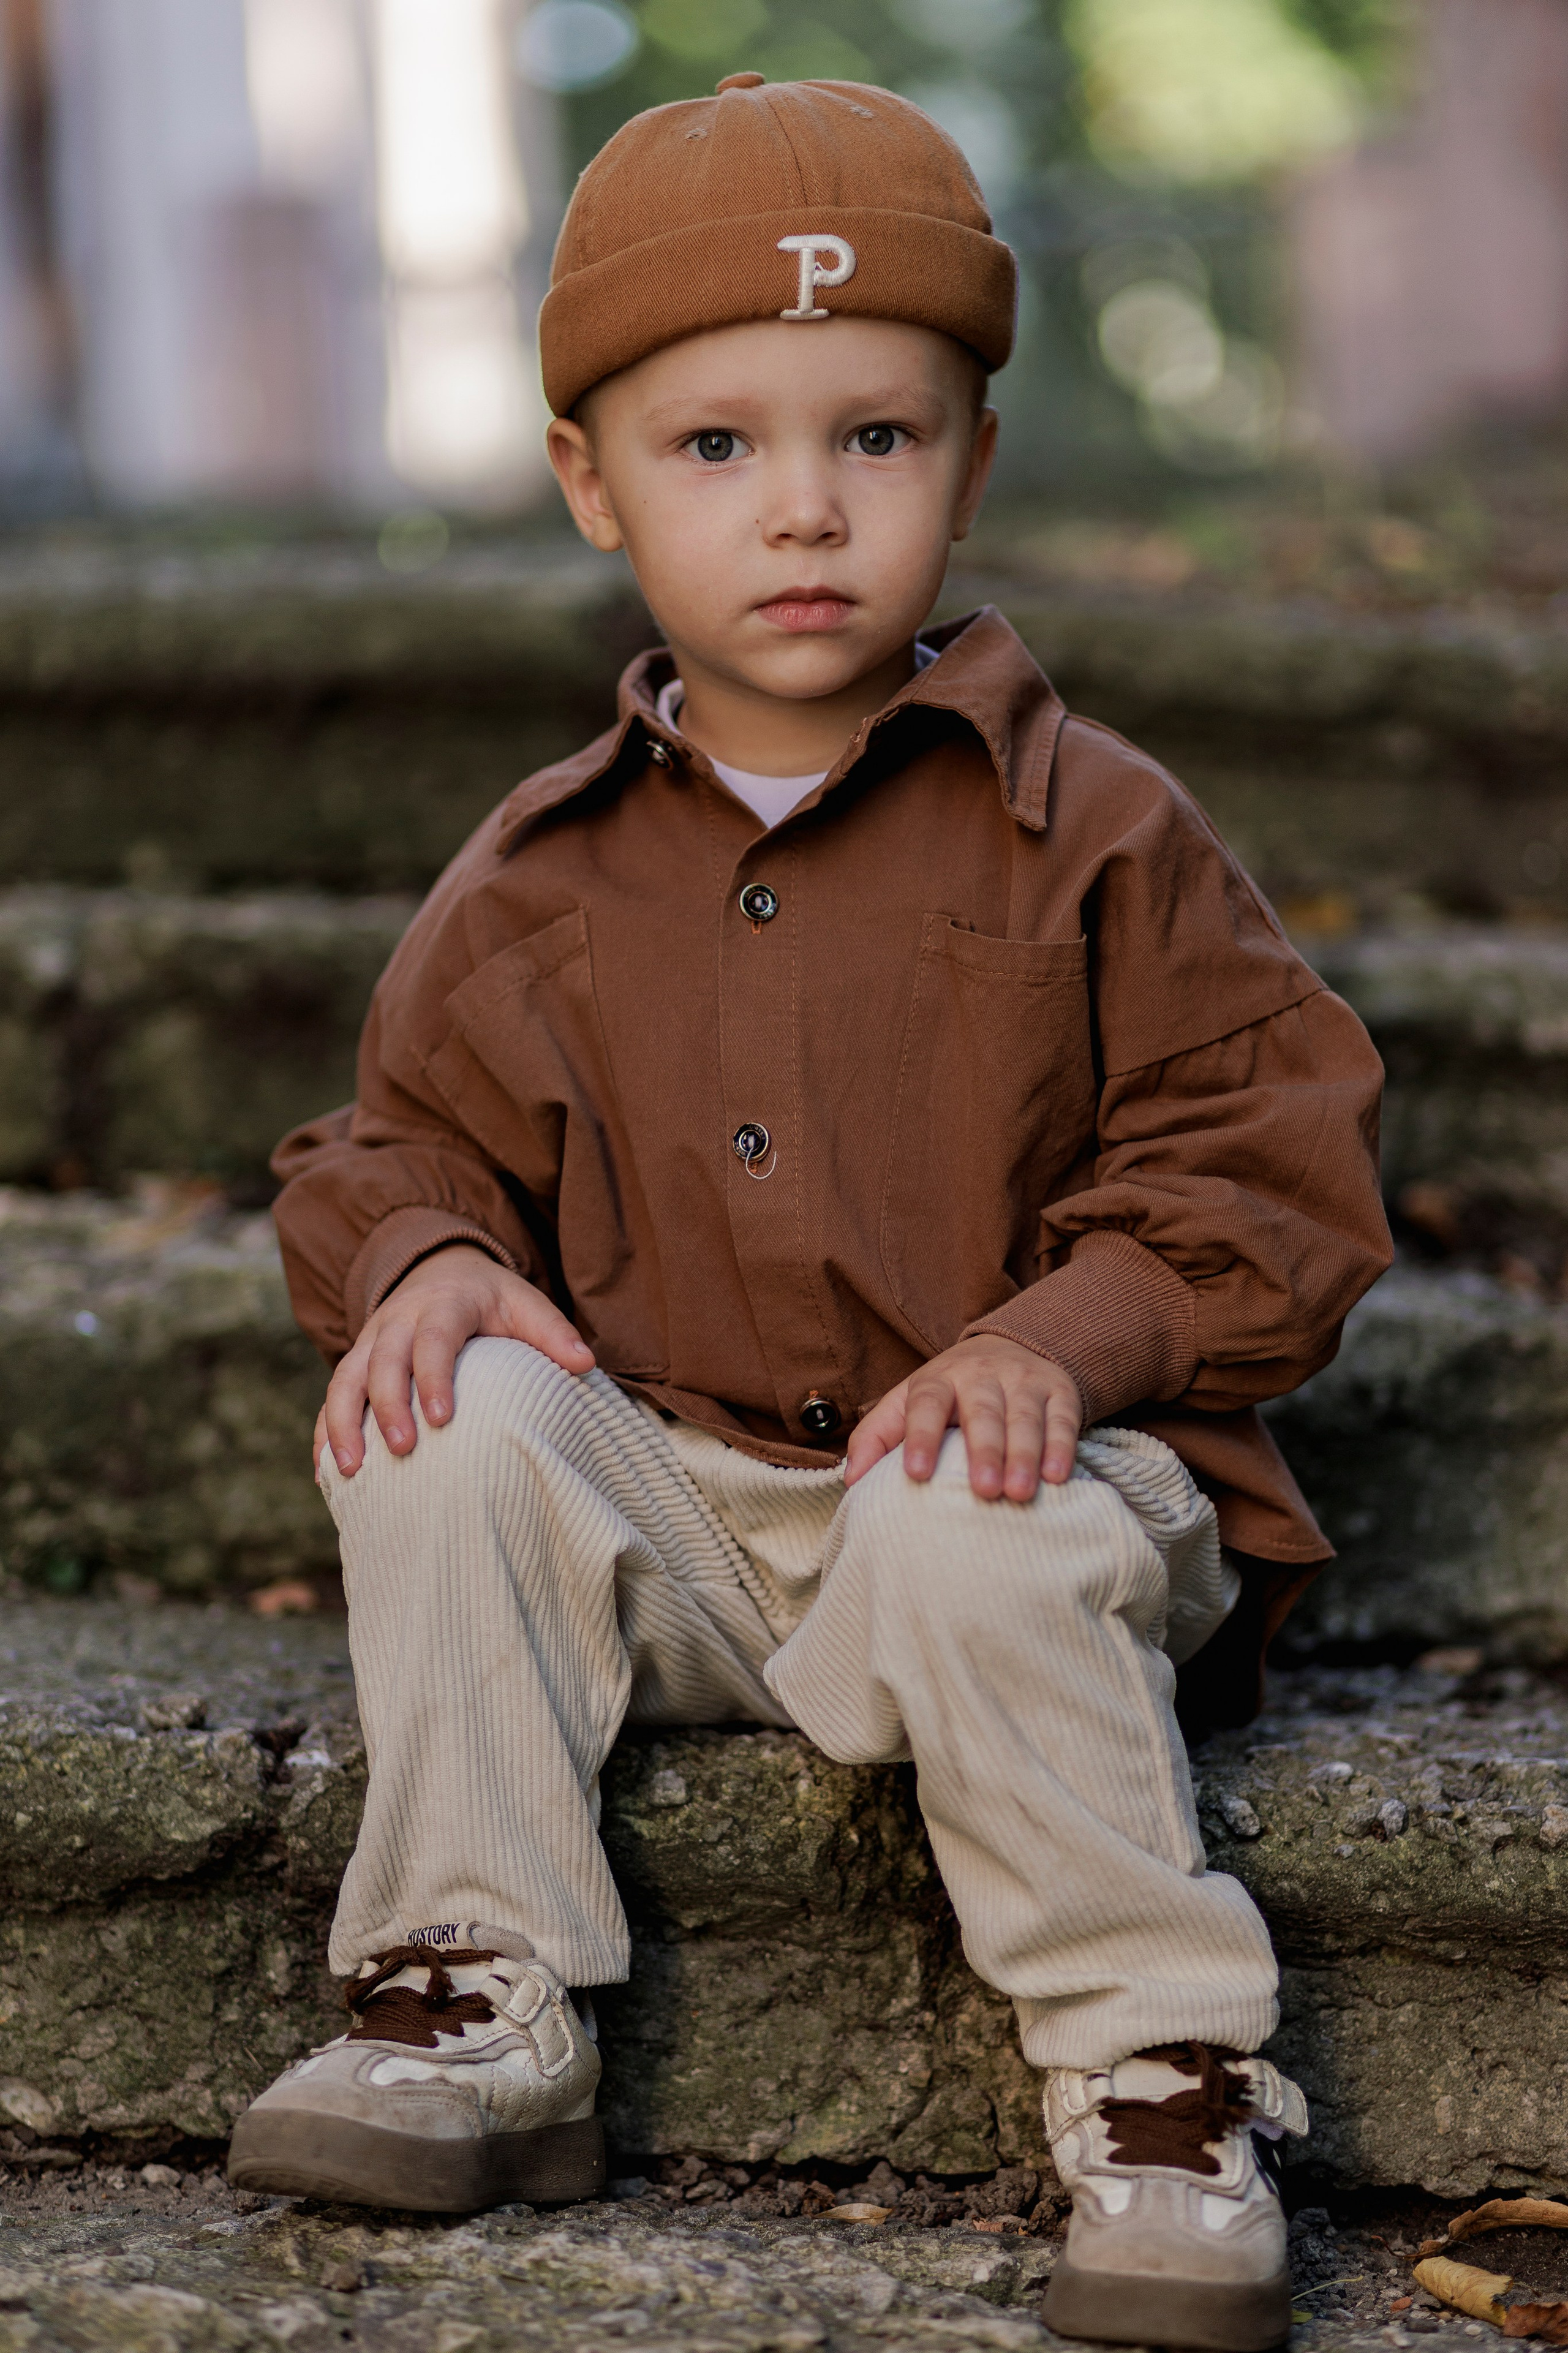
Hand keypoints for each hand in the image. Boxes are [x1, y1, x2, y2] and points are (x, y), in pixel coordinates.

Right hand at [316, 1245, 592, 1476]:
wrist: (440, 1268)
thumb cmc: (491, 1299)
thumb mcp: (525, 1303)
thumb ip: (553, 1332)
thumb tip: (585, 1364)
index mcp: (443, 1304)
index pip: (434, 1338)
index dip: (434, 1376)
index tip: (442, 1418)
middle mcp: (398, 1320)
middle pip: (382, 1361)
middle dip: (387, 1405)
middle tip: (400, 1451)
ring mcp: (369, 1341)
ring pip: (344, 1379)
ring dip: (342, 1425)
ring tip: (349, 1472)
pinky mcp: (354, 1362)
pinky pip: (331, 1397)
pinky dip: (325, 1433)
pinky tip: (326, 1475)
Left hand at [845, 1334, 1080, 1501]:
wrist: (1012, 1346)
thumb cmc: (950, 1393)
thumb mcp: (907, 1402)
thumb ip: (877, 1436)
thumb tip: (852, 1481)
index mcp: (937, 1379)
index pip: (926, 1403)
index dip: (921, 1436)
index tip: (916, 1473)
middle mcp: (981, 1375)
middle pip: (981, 1412)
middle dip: (983, 1451)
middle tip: (983, 1492)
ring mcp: (1023, 1381)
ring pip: (1023, 1418)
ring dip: (1023, 1455)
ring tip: (1019, 1493)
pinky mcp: (1060, 1391)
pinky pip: (1063, 1419)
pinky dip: (1061, 1447)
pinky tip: (1057, 1477)